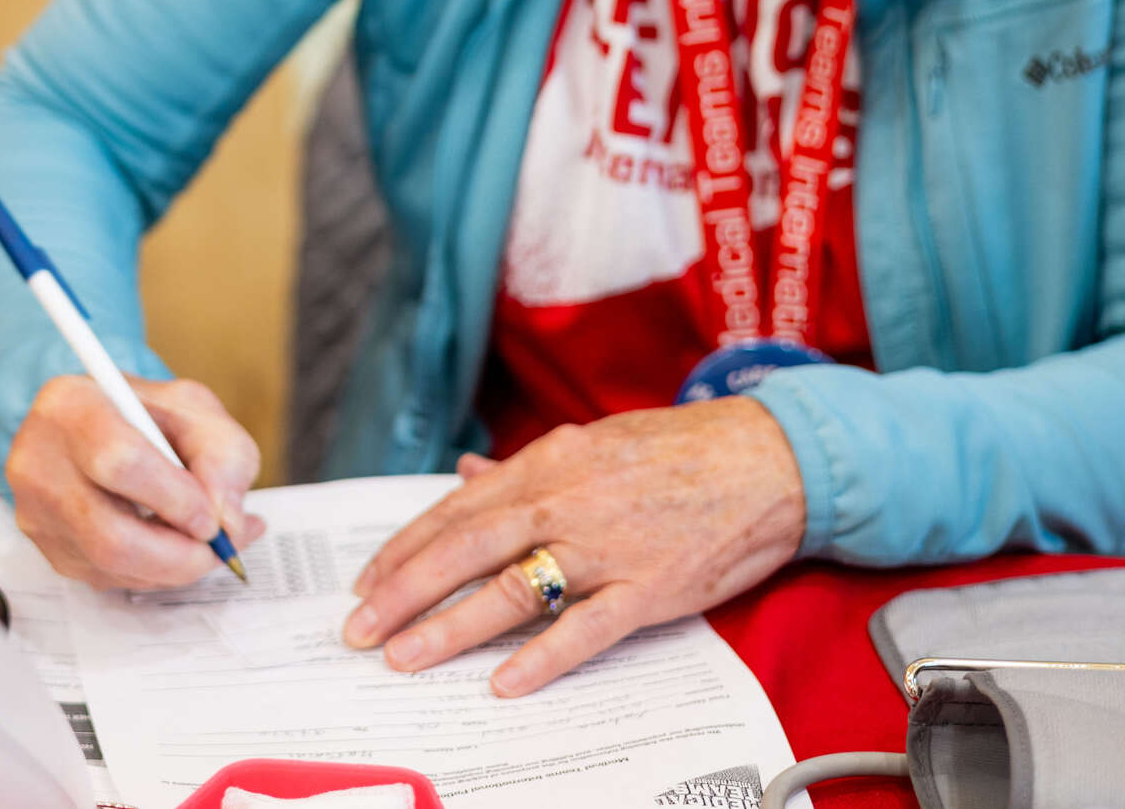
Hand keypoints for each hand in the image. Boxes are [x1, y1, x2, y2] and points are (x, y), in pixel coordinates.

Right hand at [5, 374, 268, 588]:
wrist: (102, 426)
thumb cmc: (147, 416)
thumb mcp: (196, 410)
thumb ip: (223, 456)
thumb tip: (227, 523)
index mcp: (70, 404)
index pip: (119, 462)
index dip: (174, 500)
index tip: (212, 518)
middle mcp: (37, 460)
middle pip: (108, 534)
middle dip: (178, 555)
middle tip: (219, 548)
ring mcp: (34, 510)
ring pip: (110, 566)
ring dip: (171, 567)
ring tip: (204, 542)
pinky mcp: (46, 547)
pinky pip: (106, 578)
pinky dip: (151, 571)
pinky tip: (169, 542)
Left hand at [340, 398, 804, 696]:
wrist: (765, 462)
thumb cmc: (676, 452)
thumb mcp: (590, 443)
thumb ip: (522, 468)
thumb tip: (466, 474)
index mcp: (546, 464)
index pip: (455, 510)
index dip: (405, 549)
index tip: (366, 582)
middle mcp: (564, 501)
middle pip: (464, 550)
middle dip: (403, 592)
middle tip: (359, 629)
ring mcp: (605, 547)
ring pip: (511, 591)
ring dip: (450, 628)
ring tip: (405, 657)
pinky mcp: (648, 589)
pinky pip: (584, 629)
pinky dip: (540, 658)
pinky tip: (501, 682)